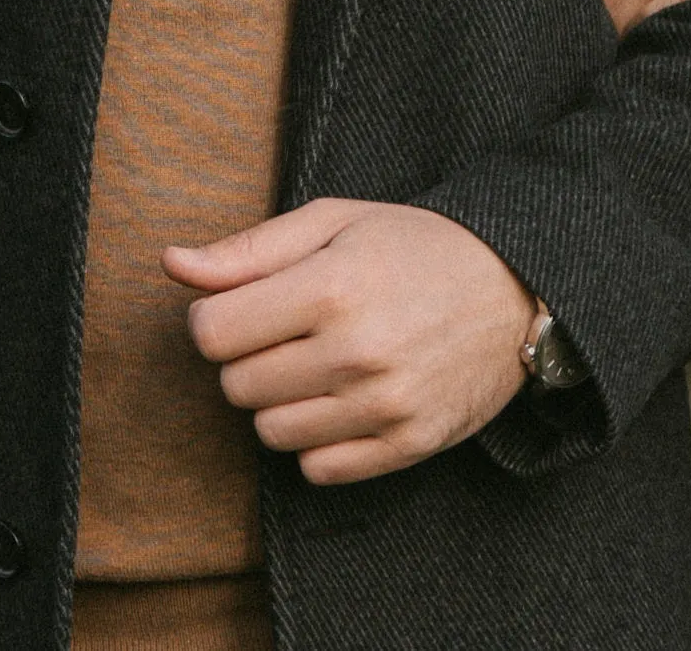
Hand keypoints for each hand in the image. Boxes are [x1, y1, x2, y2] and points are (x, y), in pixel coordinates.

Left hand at [165, 198, 532, 483]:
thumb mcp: (338, 222)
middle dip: (254, 356)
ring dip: (285, 399)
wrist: (518, 285)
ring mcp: (383, 404)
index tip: (251, 305)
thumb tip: (172, 263)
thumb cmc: (418, 245)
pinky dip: (320, 439)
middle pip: (236, 385)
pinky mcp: (406, 444)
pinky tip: (350, 397)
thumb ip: (251, 249)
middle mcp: (356, 350)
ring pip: (270, 432)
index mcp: (332, 286)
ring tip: (327, 361)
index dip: (219, 317)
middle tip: (299, 328)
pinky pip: (315, 468)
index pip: (212, 333)